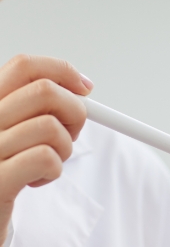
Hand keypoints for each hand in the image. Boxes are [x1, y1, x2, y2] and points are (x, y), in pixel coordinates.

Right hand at [0, 55, 91, 246]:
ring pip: (50, 127)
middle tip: (70, 135)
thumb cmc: (5, 174)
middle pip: (45, 92)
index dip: (62, 71)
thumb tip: (80, 89)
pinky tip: (38, 180)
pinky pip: (45, 158)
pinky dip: (54, 170)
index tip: (84, 88)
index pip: (24, 67)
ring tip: (47, 164)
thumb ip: (37, 110)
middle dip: (74, 113)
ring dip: (63, 149)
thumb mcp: (15, 134)